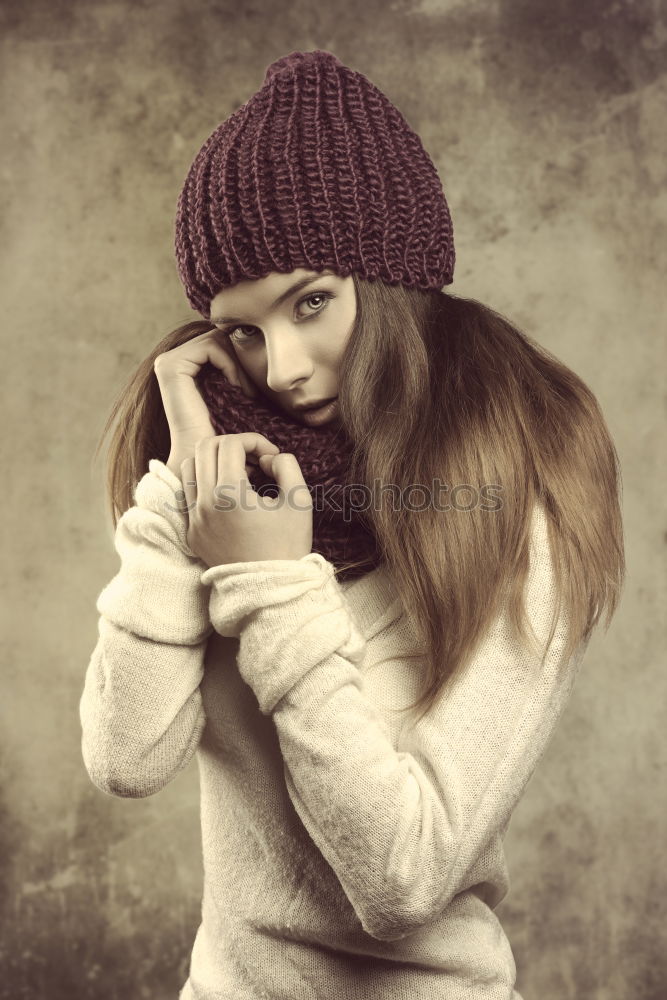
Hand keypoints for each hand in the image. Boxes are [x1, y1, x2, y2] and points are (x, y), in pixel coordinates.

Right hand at [153, 328, 258, 479]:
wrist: (208, 457)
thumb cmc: (225, 433)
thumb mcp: (234, 395)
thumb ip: (236, 368)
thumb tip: (256, 340)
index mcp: (182, 366)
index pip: (219, 341)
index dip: (240, 358)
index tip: (250, 389)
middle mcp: (170, 361)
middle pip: (218, 337)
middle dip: (240, 359)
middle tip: (250, 391)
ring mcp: (166, 362)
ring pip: (217, 340)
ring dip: (239, 364)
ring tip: (245, 392)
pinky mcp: (170, 366)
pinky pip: (211, 346)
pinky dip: (231, 365)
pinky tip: (237, 389)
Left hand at [180, 434, 312, 567]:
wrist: (271, 590)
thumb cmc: (289, 546)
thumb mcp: (300, 501)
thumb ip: (287, 466)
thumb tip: (268, 458)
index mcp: (230, 495)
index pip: (231, 444)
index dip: (254, 440)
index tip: (270, 455)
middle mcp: (205, 505)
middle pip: (205, 447)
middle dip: (232, 444)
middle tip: (254, 459)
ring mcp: (194, 520)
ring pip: (190, 466)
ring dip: (214, 460)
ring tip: (240, 474)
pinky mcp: (191, 532)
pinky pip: (187, 493)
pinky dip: (204, 482)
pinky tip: (227, 492)